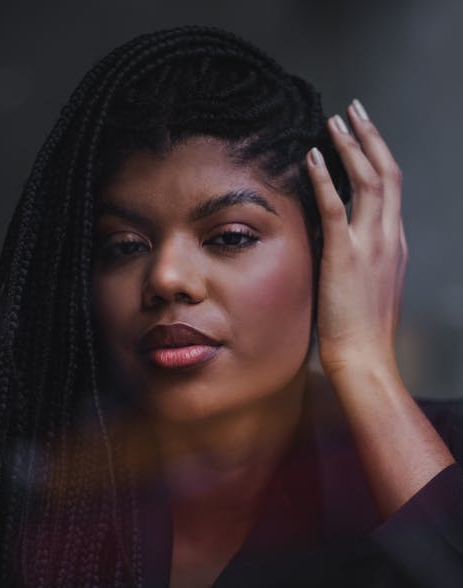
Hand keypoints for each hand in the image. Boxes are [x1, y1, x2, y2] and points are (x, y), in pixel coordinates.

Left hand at [306, 99, 407, 379]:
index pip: (390, 190)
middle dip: (370, 137)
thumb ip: (361, 259)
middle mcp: (389, 238)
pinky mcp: (346, 255)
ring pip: (368, 180)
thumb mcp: (369, 287)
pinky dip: (324, 178)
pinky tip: (312, 157)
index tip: (362, 137)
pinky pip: (335, 206)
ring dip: (351, 146)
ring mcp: (371, 245)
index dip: (376, 157)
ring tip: (335, 121)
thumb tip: (342, 244)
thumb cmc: (362, 330)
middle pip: (386, 173)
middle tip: (353, 110)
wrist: (364, 357)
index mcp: (394, 245)